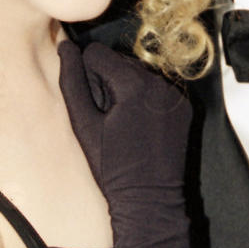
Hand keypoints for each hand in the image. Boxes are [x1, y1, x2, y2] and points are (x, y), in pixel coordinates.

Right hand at [59, 41, 187, 195]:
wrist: (149, 201)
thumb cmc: (111, 167)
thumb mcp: (83, 124)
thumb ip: (72, 80)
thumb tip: (64, 46)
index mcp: (135, 84)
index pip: (97, 53)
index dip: (86, 76)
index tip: (92, 105)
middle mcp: (161, 83)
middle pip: (119, 61)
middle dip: (107, 82)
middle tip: (107, 119)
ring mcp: (175, 95)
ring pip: (138, 73)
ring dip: (126, 90)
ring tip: (123, 125)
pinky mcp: (184, 108)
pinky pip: (156, 89)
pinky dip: (144, 100)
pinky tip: (139, 127)